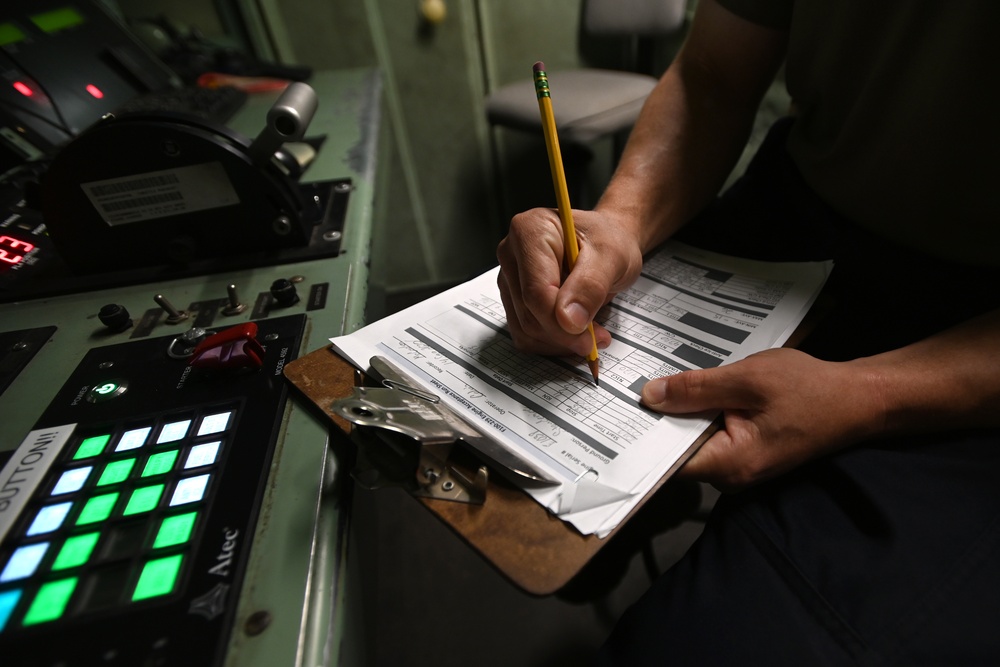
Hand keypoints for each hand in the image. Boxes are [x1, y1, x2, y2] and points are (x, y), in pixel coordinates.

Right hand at [496, 207, 643, 356]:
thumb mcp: (612, 257)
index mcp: (530, 231)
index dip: (561, 323)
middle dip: (565, 334)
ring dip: (560, 342)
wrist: (607, 242)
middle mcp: (512, 254)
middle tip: (598, 337)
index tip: (589, 338)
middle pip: (528, 314)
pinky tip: (575, 332)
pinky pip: (526, 335)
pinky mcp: (514, 300)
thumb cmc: (608, 240)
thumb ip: (590, 285)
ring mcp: (510, 279)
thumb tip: (568, 319)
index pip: (535, 291)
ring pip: (525, 330)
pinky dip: (552, 343)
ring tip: (591, 332)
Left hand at [641, 348, 885, 491]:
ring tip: (647, 380)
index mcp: (729, 465)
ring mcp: (739, 465)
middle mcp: (730, 475)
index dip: (641, 437)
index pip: (668, 461)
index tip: (613, 415)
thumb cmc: (809, 389)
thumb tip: (649, 396)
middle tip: (623, 387)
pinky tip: (685, 387)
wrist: (859, 399)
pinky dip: (699, 412)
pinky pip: (711, 433)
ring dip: (679, 413)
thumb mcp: (748, 380)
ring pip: (693, 439)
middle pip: (677, 450)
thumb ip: (697, 390)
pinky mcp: (746, 450)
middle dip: (656, 420)